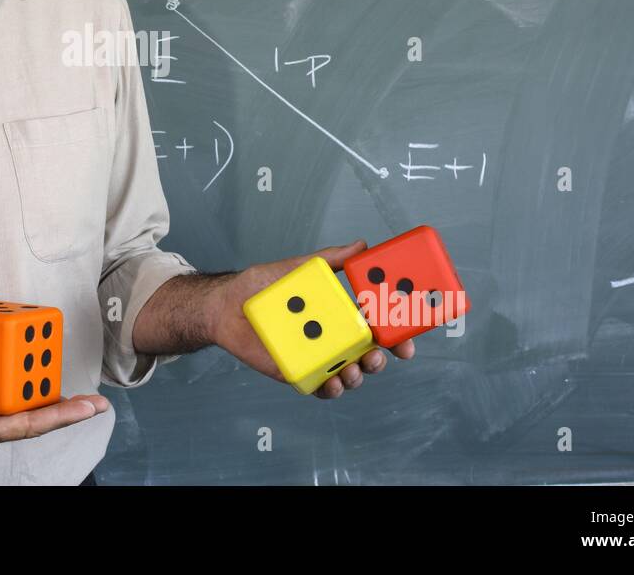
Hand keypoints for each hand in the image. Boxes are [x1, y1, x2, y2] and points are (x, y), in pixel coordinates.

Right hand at [0, 386, 109, 451]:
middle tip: (99, 401)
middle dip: (67, 410)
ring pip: (24, 402)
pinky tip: (32, 365)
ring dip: (49, 394)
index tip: (91, 409)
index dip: (62, 416)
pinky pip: (4, 386)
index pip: (30, 424)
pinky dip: (22, 377)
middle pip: (36, 415)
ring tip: (80, 391)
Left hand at [209, 240, 415, 398]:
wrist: (227, 304)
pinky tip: (331, 383)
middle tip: (377, 356)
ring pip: (348, 374)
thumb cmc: (264, 285)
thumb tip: (361, 244)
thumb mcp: (300, 268)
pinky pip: (320, 387)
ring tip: (350, 370)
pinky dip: (330, 390)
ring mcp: (317, 356)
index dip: (396, 335)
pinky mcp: (298, 372)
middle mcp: (333, 337)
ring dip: (357, 376)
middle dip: (380, 360)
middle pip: (368, 355)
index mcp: (340, 313)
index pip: (377, 326)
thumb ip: (330, 259)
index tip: (407, 339)